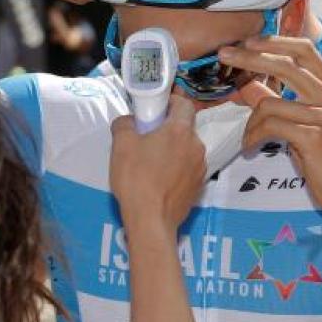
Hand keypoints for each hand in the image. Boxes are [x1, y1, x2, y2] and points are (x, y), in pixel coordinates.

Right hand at [110, 95, 206, 234]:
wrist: (151, 220)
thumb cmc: (136, 179)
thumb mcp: (121, 145)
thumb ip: (125, 124)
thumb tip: (130, 121)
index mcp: (180, 131)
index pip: (185, 104)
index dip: (171, 102)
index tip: (157, 108)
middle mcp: (197, 146)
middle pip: (186, 128)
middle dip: (169, 128)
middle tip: (148, 136)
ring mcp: (201, 167)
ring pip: (187, 149)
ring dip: (174, 149)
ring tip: (152, 161)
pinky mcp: (199, 186)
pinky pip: (188, 168)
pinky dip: (177, 167)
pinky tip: (160, 179)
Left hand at [219, 37, 321, 241]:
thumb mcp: (306, 126)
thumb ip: (280, 102)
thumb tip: (249, 86)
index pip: (305, 50)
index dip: (275, 41)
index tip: (248, 41)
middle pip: (286, 64)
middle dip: (250, 57)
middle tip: (225, 55)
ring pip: (271, 103)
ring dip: (250, 120)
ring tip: (247, 137)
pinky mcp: (314, 137)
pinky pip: (271, 126)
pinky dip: (254, 136)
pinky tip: (250, 147)